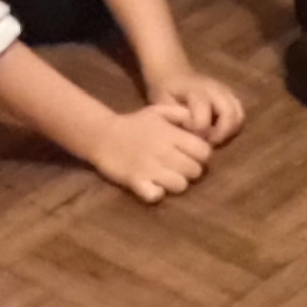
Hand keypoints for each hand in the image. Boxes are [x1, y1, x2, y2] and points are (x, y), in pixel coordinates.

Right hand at [93, 105, 213, 202]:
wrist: (102, 135)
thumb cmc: (133, 124)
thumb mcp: (158, 111)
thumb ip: (181, 114)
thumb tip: (199, 124)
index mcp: (171, 135)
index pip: (204, 151)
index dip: (201, 155)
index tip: (192, 154)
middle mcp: (164, 152)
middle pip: (195, 171)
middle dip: (191, 171)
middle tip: (180, 167)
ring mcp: (150, 168)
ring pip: (180, 186)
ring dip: (176, 183)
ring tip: (168, 178)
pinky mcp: (136, 181)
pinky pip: (156, 195)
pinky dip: (156, 193)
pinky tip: (153, 186)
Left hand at [148, 65, 245, 144]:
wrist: (174, 74)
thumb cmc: (167, 92)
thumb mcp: (164, 105)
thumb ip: (176, 120)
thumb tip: (191, 137)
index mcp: (196, 90)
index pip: (204, 112)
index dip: (199, 129)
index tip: (191, 138)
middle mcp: (216, 89)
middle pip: (230, 114)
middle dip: (221, 134)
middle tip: (208, 143)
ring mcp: (227, 92)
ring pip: (239, 116)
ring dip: (229, 132)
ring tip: (215, 139)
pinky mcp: (232, 97)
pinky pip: (240, 116)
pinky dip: (233, 128)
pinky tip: (219, 133)